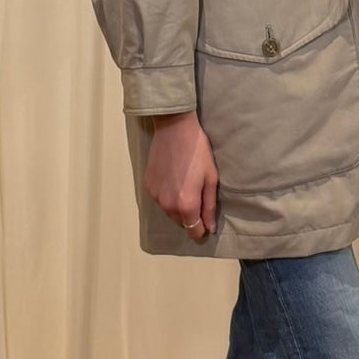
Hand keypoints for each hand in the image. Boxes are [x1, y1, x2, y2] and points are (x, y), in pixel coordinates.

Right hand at [143, 110, 217, 238]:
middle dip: (190, 216)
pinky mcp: (147, 185)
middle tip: (197, 194)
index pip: (193, 230)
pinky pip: (160, 199)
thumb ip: (209, 206)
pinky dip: (167, 195)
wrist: (174, 128)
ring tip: (185, 184)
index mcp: (186, 204)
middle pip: (180, 222)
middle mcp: (167, 205)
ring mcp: (155, 196)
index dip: (201, 229)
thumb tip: (209, 227)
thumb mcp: (211, 178)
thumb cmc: (198, 151)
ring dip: (177, 206)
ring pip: (169, 212)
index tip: (206, 220)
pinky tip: (173, 178)